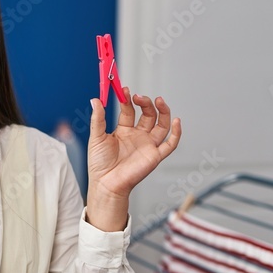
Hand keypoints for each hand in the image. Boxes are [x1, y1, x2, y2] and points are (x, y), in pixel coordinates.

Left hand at [85, 88, 180, 229]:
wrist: (105, 183)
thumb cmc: (99, 164)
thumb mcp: (96, 137)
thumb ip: (98, 118)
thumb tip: (95, 99)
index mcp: (123, 131)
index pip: (129, 110)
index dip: (127, 99)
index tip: (123, 89)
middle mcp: (138, 136)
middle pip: (148, 114)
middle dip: (145, 103)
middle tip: (138, 96)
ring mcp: (147, 145)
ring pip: (161, 124)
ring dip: (162, 111)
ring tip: (158, 100)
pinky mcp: (155, 156)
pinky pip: (170, 144)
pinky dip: (176, 132)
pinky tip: (176, 120)